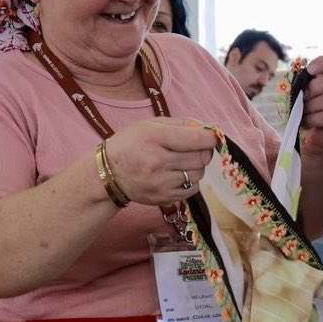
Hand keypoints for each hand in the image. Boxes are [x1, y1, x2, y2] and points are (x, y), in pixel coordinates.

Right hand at [103, 118, 218, 205]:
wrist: (108, 174)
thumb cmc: (130, 144)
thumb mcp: (149, 125)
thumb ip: (179, 124)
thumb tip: (206, 128)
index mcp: (154, 138)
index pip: (195, 139)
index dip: (211, 138)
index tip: (214, 136)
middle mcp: (158, 161)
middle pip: (201, 158)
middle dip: (205, 151)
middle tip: (199, 148)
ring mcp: (161, 182)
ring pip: (198, 174)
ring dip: (197, 166)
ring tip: (184, 161)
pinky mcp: (163, 198)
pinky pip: (192, 189)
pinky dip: (191, 181)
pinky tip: (179, 174)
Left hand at [295, 53, 322, 156]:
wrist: (309, 139)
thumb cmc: (304, 113)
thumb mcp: (300, 95)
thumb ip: (299, 84)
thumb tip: (294, 79)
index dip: (322, 62)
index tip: (309, 70)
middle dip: (315, 87)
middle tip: (303, 97)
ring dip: (312, 105)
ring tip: (302, 112)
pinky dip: (313, 118)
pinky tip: (306, 122)